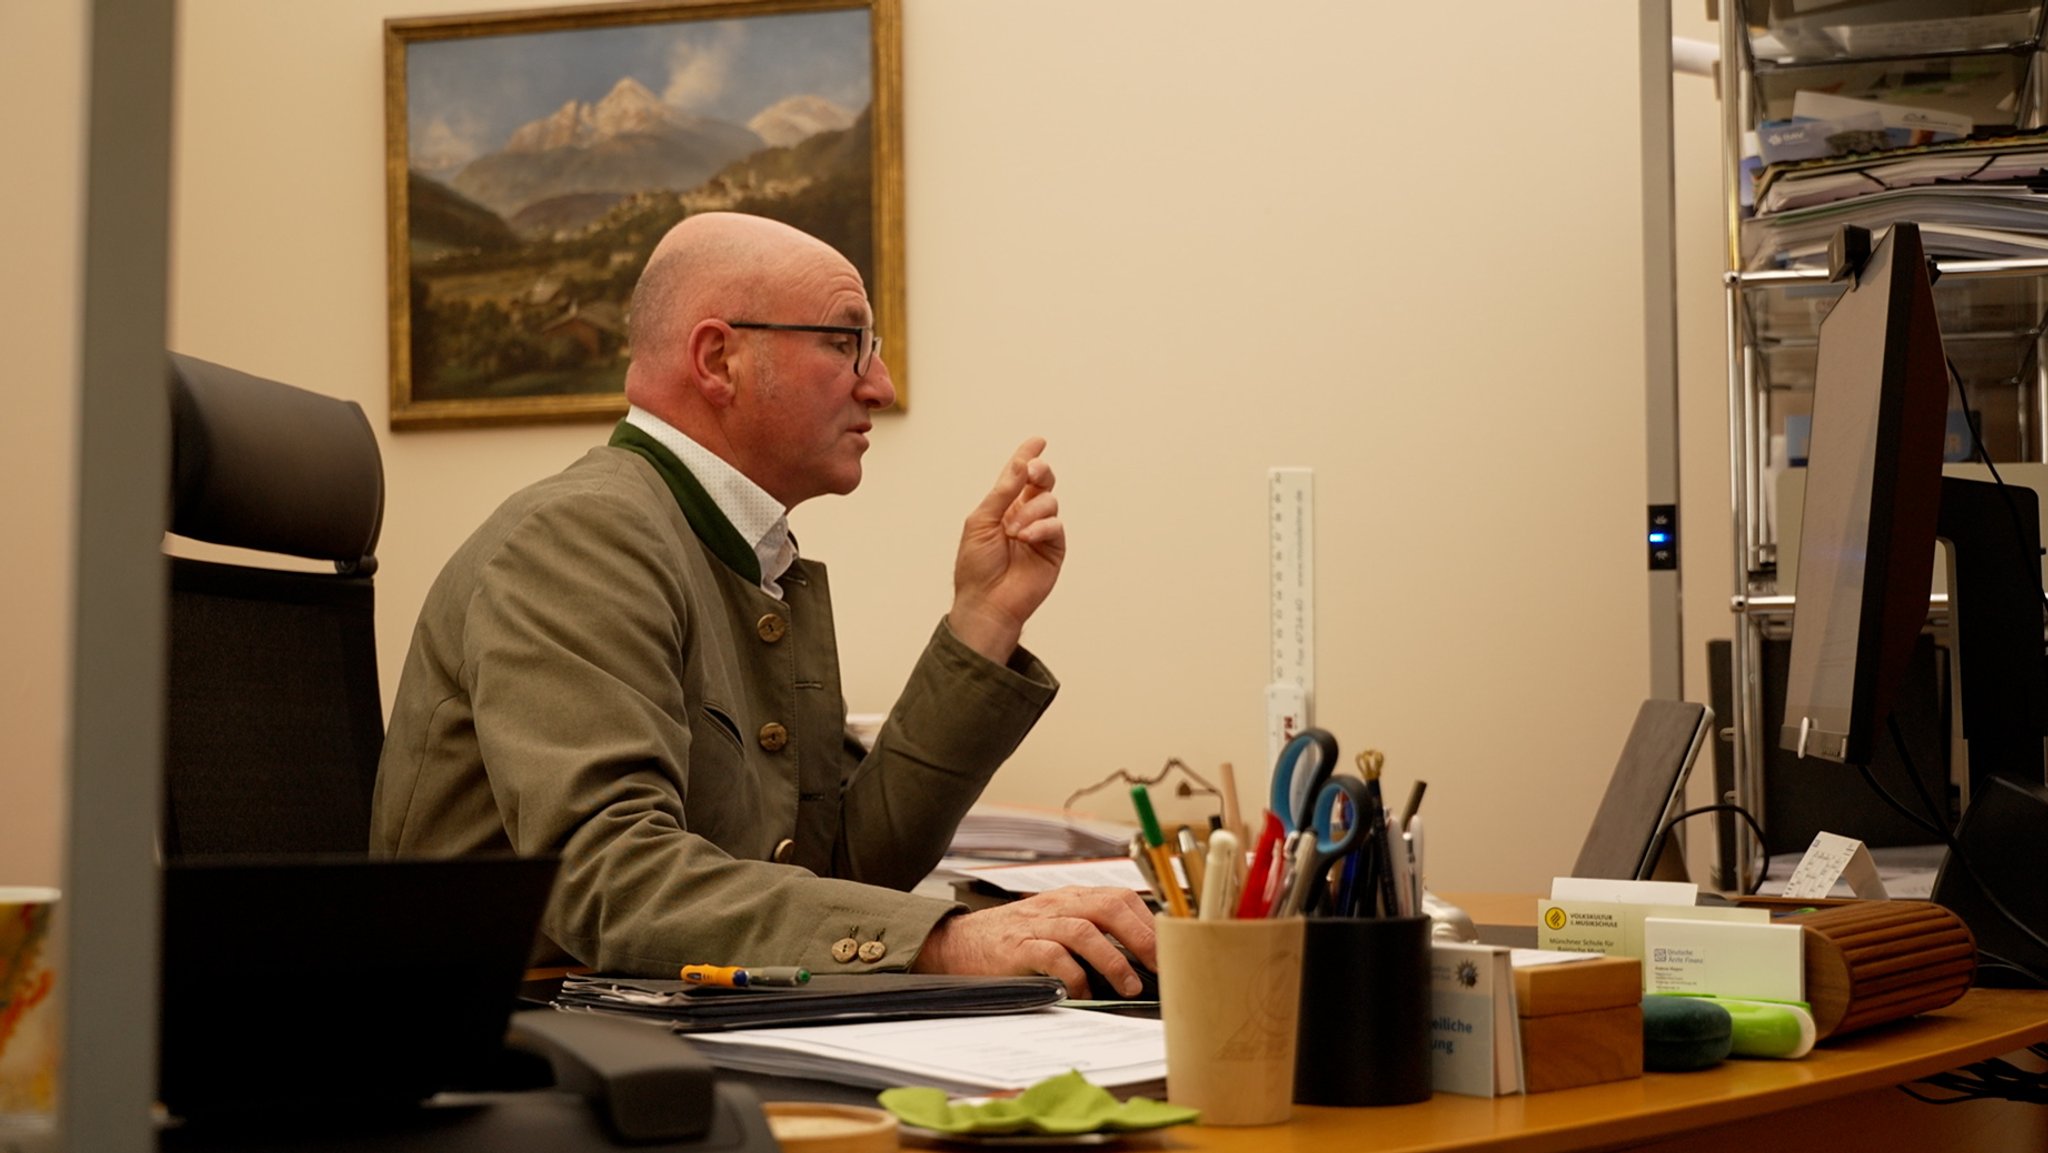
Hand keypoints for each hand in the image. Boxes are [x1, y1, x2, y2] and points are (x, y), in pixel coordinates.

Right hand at [910, 887, 1155, 998]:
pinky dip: (1073, 975)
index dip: (1150, 921)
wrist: (959, 943)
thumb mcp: (1056, 923)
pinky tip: (1084, 993)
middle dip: (1141, 936)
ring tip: (1130, 986)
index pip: (1121, 898)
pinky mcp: (1018, 948)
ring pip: (1083, 930)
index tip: (1173, 946)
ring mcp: (1037, 925)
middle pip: (1109, 907)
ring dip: (1113, 959)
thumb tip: (1142, 957)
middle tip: (1161, 966)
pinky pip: (1051, 956)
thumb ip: (1092, 931)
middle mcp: (1058, 905)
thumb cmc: (1016, 939)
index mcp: (1072, 898)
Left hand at [948, 438, 1065, 662]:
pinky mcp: (1053, 549)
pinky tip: (1026, 538)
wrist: (986, 601)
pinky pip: (1055, 526)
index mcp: (1003, 507)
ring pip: (1049, 501)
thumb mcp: (981, 521)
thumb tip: (1020, 465)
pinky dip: (1041, 528)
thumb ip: (1002, 493)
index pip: (1018, 477)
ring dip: (1031, 512)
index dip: (1027, 457)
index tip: (1037, 441)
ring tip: (1014, 532)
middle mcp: (1024, 515)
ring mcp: (1041, 532)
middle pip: (1042, 482)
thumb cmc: (976, 565)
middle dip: (1039, 472)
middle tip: (1032, 472)